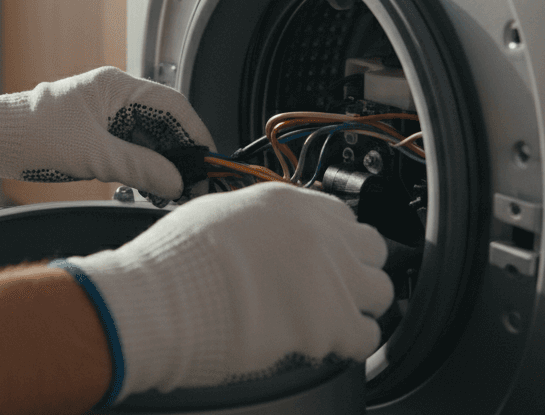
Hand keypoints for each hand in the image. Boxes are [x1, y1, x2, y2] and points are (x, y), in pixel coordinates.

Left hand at [0, 66, 214, 198]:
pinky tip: (148, 189)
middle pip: (162, 122)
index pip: (172, 104)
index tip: (207, 159)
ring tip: (171, 191)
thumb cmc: (31, 134)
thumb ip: (139, 168)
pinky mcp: (93, 135)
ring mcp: (103, 115)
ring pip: (146, 139)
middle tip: (193, 183)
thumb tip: (175, 181)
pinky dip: (141, 168)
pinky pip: (129, 149)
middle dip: (178, 153)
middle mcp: (113, 96)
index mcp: (116, 87)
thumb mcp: (93, 155)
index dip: (195, 132)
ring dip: (160, 164)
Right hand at [52, 182, 393, 404]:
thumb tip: (263, 234)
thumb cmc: (175, 262)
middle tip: (334, 289)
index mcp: (290, 202)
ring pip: (380, 291)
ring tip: (332, 319)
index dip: (336, 241)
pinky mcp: (331, 322)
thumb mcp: (216, 213)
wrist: (164, 300)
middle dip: (356, 269)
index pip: (343, 215)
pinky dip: (353, 343)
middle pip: (372, 248)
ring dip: (360, 305)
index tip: (327, 257)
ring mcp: (331, 276)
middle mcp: (319, 232)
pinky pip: (369, 336)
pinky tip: (329, 344)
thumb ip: (257, 219)